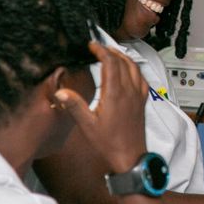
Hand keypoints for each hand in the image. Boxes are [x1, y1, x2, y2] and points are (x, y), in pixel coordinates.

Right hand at [53, 42, 146, 173]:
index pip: (111, 63)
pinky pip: (142, 78)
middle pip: (123, 61)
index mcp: (115, 94)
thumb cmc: (109, 143)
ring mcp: (138, 95)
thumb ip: (74, 106)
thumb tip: (60, 91)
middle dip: (110, 51)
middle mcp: (129, 91)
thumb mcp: (87, 125)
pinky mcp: (142, 101)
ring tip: (111, 54)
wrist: (130, 157)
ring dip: (123, 57)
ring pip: (134, 67)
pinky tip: (128, 70)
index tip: (92, 46)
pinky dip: (134, 68)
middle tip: (98, 48)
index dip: (101, 51)